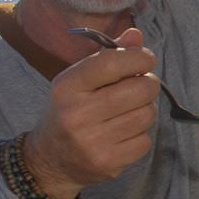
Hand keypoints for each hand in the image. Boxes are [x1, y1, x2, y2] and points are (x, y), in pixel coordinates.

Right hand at [22, 29, 158, 198]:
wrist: (50, 160)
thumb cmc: (70, 110)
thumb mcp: (79, 80)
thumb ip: (108, 57)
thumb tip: (137, 36)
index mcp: (67, 86)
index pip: (111, 62)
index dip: (138, 57)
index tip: (146, 59)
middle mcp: (76, 113)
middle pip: (139, 89)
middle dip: (149, 84)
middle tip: (141, 87)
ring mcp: (92, 141)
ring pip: (146, 115)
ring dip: (146, 110)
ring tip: (130, 111)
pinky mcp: (107, 163)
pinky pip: (145, 141)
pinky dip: (141, 135)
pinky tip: (124, 133)